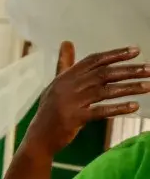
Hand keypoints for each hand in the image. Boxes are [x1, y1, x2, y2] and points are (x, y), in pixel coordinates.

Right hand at [23, 42, 149, 158]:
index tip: (136, 50)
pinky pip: (100, 111)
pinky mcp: (74, 118)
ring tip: (148, 86)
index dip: (115, 54)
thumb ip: (64, 63)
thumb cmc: (50, 109)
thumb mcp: (56, 84)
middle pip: (103, 74)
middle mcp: (68, 86)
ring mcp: (70, 102)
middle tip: (149, 69)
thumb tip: (66, 42)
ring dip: (129, 88)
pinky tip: (134, 107)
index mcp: (66, 76)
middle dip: (129, 70)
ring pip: (104, 91)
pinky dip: (117, 108)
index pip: (94, 60)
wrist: (39, 136)